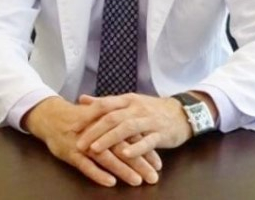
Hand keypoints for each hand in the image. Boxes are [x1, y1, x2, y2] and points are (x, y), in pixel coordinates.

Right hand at [22, 97, 159, 186]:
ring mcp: (85, 142)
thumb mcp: (100, 116)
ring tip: (137, 181)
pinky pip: (85, 165)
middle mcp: (99, 132)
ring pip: (107, 157)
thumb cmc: (80, 118)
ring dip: (123, 169)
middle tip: (153, 177)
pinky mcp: (71, 152)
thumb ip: (119, 125)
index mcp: (108, 122)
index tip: (159, 163)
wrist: (52, 115)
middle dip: (139, 163)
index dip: (145, 149)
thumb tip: (141, 134)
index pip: (131, 136)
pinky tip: (110, 182)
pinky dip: (98, 173)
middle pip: (122, 148)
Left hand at [76, 93, 191, 158]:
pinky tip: (125, 155)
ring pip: (127, 128)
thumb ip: (106, 102)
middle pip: (112, 117)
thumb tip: (82, 99)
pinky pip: (147, 141)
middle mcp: (137, 108)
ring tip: (95, 149)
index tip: (73, 126)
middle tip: (79, 143)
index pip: (105, 105)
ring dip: (110, 139)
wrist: (181, 113)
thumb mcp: (129, 102)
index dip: (88, 116)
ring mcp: (149, 120)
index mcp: (128, 100)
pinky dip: (136, 148)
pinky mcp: (161, 133)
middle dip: (94, 131)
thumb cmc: (150, 109)